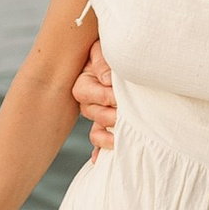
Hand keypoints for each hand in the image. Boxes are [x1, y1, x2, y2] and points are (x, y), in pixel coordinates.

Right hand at [71, 38, 118, 157]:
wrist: (123, 54)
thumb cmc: (111, 49)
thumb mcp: (103, 49)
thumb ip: (103, 61)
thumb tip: (108, 80)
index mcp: (84, 83)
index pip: (89, 93)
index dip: (104, 96)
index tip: (118, 97)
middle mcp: (88, 102)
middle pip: (94, 114)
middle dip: (110, 117)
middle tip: (125, 118)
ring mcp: (98, 114)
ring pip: (97, 131)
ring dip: (107, 138)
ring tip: (119, 142)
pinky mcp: (108, 123)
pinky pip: (101, 141)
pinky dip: (101, 151)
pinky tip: (100, 160)